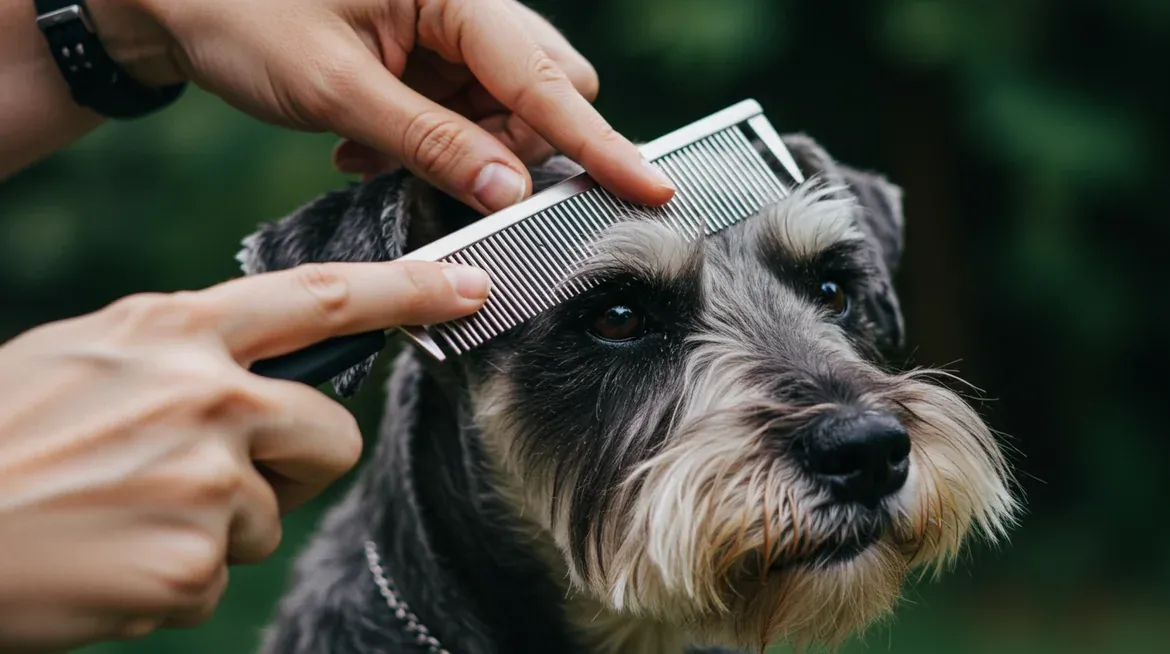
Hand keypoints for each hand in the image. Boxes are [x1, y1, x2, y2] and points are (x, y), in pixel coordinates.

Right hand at [0, 260, 489, 651]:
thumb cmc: (2, 436)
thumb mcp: (89, 353)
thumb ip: (185, 349)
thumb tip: (262, 370)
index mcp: (174, 330)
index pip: (320, 297)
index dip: (406, 291)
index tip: (470, 286)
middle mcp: (203, 393)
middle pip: (330, 435)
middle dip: (298, 465)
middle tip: (222, 478)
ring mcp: (205, 478)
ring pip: (272, 515)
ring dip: (216, 527)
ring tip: (127, 515)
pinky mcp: (193, 561)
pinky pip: (219, 576)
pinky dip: (172, 579)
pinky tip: (111, 558)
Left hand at [88, 0, 675, 212]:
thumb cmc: (242, 14)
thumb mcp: (335, 86)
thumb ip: (429, 141)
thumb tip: (509, 189)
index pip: (545, 79)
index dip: (600, 144)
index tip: (652, 191)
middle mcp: (465, 4)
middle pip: (542, 90)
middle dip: (518, 149)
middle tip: (462, 183)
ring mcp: (448, 29)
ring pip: (504, 108)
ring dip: (463, 151)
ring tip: (377, 153)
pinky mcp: (426, 52)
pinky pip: (463, 109)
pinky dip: (434, 141)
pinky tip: (370, 142)